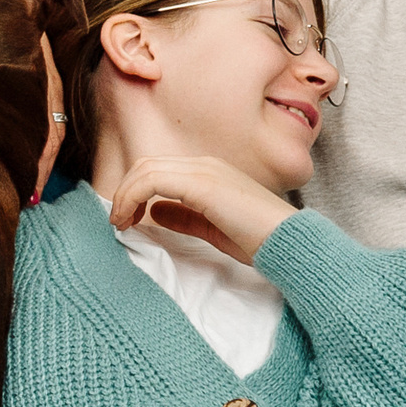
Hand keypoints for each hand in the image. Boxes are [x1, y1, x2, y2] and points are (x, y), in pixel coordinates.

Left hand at [106, 155, 295, 265]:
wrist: (287, 242)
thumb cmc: (258, 239)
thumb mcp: (212, 227)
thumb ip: (183, 217)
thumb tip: (154, 211)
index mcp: (209, 172)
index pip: (158, 169)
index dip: (134, 191)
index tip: (125, 220)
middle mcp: (204, 165)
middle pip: (146, 165)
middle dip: (124, 191)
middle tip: (117, 222)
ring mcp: (204, 171)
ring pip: (146, 170)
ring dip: (125, 196)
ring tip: (120, 223)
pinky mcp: (202, 184)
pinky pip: (153, 182)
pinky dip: (133, 198)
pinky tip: (131, 219)